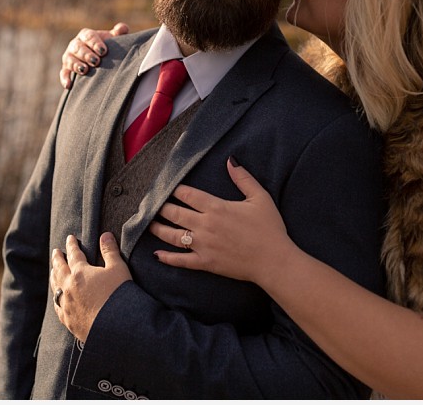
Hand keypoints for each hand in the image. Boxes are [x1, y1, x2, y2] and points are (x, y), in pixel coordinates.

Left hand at [50, 233, 131, 341]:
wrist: (117, 328)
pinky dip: (56, 298)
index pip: (74, 254)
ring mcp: (67, 304)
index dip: (72, 245)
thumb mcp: (118, 268)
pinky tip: (57, 298)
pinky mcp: (68, 320)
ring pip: (55, 287)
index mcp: (81, 273)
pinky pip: (57, 306)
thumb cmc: (119, 295)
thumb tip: (105, 235)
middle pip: (60, 269)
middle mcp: (69, 287)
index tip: (70, 238)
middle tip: (55, 251)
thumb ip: (110, 251)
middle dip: (58, 259)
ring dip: (54, 276)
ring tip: (53, 270)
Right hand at [59, 23, 129, 88]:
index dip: (95, 43)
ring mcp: (69, 56)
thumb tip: (123, 28)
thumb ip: (119, 33)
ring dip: (76, 64)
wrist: (99, 58)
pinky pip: (64, 73)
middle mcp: (76, 44)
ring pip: (69, 59)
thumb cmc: (106, 47)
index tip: (103, 51)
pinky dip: (65, 78)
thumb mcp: (113, 39)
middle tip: (96, 61)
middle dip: (86, 54)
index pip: (89, 36)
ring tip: (84, 70)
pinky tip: (69, 85)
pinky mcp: (66, 68)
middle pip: (78, 47)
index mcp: (86, 35)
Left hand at [149, 158, 293, 284]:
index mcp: (216, 207)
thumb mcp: (259, 197)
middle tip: (152, 204)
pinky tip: (157, 254)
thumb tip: (230, 160)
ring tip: (149, 224)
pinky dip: (167, 258)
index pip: (187, 194)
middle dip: (161, 208)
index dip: (174, 189)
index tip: (166, 187)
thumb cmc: (269, 228)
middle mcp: (205, 225)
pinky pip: (181, 260)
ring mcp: (203, 245)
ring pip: (172, 236)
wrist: (273, 260)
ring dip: (158, 229)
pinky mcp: (205, 263)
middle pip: (174, 213)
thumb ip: (243, 178)